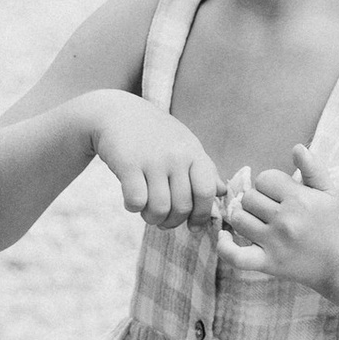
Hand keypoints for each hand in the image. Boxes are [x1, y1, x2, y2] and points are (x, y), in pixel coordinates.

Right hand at [84, 92, 223, 225]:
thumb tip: (222, 191)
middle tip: (163, 221)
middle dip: (173, 222)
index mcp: (193, 152)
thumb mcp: (184, 145)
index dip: (201, 215)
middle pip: (182, 206)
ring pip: (160, 209)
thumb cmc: (154, 134)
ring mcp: (152, 159)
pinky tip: (131, 201)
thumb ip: (204, 169)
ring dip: (152, 218)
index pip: (206, 192)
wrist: (117, 113)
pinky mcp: (128, 164)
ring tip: (147, 212)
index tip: (193, 226)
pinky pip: (136, 201)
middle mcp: (176, 155)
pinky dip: (133, 208)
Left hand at [219, 145, 338, 286]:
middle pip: (249, 198)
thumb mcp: (327, 191)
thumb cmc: (328, 222)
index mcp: (299, 199)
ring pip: (239, 219)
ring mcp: (274, 243)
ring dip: (244, 217)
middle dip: (257, 200)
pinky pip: (235, 255)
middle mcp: (286, 220)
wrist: (336, 261)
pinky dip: (224, 246)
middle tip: (270, 209)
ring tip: (257, 221)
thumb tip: (297, 147)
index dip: (269, 184)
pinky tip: (225, 236)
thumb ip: (313, 167)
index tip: (279, 194)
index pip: (264, 179)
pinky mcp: (266, 263)